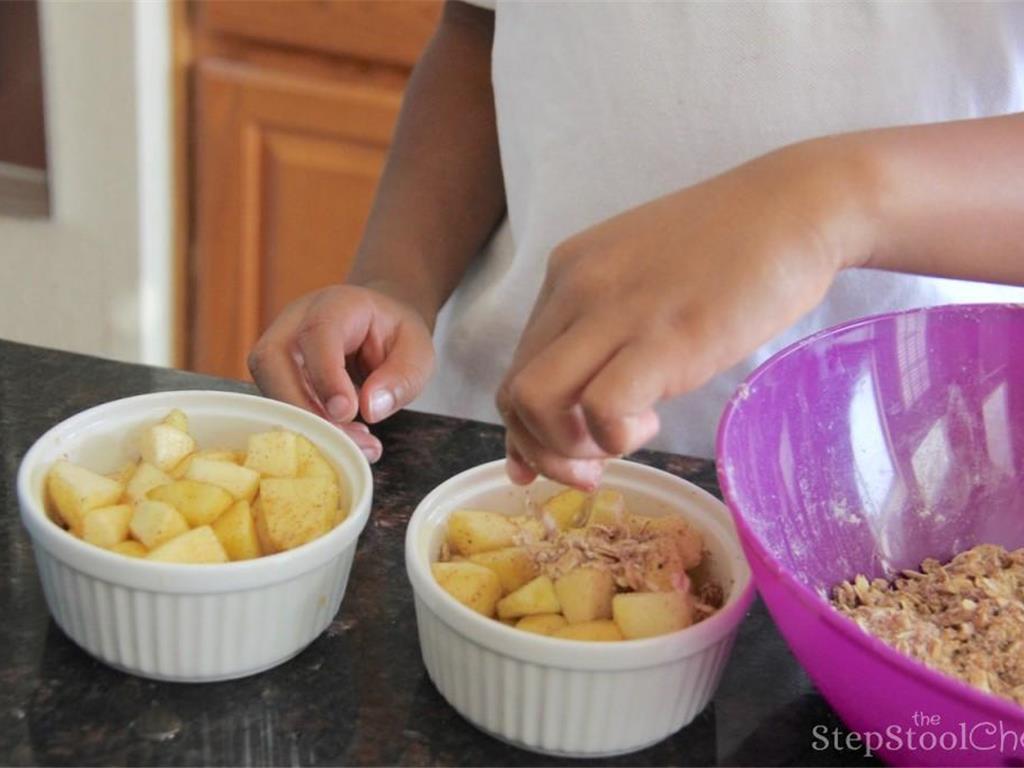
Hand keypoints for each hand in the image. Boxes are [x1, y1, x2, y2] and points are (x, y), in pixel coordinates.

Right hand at [249, 284, 434, 461]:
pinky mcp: (275, 374)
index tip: (347, 412)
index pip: (317, 334)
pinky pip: (277, 403)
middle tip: (347, 440)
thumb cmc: (394, 333)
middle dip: (303, 409)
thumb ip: (402, 376)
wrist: (376, 324)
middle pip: (270, 361)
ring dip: (307, 424)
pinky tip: (343, 438)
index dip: (326, 376)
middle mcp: (295, 321)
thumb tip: (370, 408)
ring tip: (354, 444)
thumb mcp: (418, 350)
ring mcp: (279, 347)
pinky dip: (307, 427)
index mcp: (335, 305)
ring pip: (269, 388)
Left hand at [497, 140, 870, 487]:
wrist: (798, 205)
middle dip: (542, 449)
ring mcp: (616, 311)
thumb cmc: (731, 248)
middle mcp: (575, 289)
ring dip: (570, 447)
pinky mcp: (665, 337)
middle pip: (514, 393)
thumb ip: (606, 331)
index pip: (516, 368)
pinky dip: (615, 435)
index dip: (529, 428)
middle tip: (594, 467)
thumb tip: (587, 397)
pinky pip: (601, 407)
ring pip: (536, 402)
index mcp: (567, 276)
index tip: (566, 456)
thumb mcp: (645, 280)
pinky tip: (651, 423)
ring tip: (623, 438)